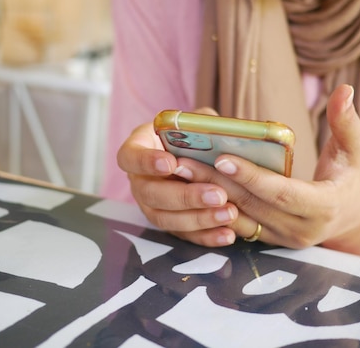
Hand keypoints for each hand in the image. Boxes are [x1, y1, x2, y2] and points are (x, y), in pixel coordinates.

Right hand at [116, 108, 247, 246]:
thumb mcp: (198, 121)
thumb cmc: (197, 133)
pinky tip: (228, 234)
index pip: (130, 156)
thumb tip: (218, 131)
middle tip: (217, 194)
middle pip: (149, 193)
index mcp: (139, 148)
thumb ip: (202, 124)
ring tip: (229, 213)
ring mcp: (151, 205)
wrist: (206, 155)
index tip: (169, 163)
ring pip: (165, 219)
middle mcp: (139, 179)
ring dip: (198, 218)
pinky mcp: (169, 224)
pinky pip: (183, 235)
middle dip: (184, 196)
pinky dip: (206, 236)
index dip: (145, 162)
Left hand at [174, 85, 359, 264]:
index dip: (252, 176)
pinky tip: (190, 186)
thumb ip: (348, 122)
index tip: (222, 157)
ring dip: (207, 195)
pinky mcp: (269, 242)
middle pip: (251, 206)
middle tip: (183, 160)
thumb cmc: (350, 176)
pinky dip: (212, 207)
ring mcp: (283, 240)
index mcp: (324, 206)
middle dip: (215, 183)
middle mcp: (301, 230)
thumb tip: (346, 89)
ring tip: (179, 170)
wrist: (350, 217)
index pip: (282, 193)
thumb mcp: (355, 150)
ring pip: (239, 218)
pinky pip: (236, 227)